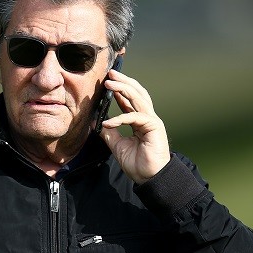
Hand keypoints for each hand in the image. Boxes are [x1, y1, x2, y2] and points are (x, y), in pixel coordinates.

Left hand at [98, 69, 170, 183]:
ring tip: (108, 84)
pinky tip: (108, 122)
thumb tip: (98, 122)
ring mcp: (152, 121)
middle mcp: (147, 118)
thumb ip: (110, 133)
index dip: (119, 90)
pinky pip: (135, 117)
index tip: (106, 82)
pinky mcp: (154, 127)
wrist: (149, 178)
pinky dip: (120, 118)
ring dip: (123, 89)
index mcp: (139, 121)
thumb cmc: (137, 164)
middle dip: (123, 82)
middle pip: (136, 93)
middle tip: (109, 74)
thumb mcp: (117, 146)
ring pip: (138, 99)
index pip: (129, 100)